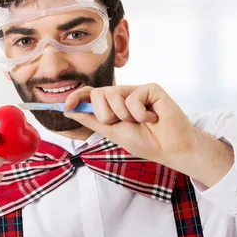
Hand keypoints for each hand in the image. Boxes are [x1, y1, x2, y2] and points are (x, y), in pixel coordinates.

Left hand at [64, 84, 195, 165]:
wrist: (170, 148)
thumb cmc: (145, 142)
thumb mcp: (112, 132)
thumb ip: (91, 119)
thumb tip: (68, 110)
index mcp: (113, 105)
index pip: (91, 95)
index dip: (77, 97)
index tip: (66, 106)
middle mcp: (123, 95)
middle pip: (98, 93)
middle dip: (106, 115)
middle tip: (124, 124)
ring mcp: (136, 90)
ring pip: (113, 94)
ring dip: (124, 116)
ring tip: (141, 122)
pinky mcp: (150, 88)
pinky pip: (132, 97)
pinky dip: (140, 114)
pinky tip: (152, 118)